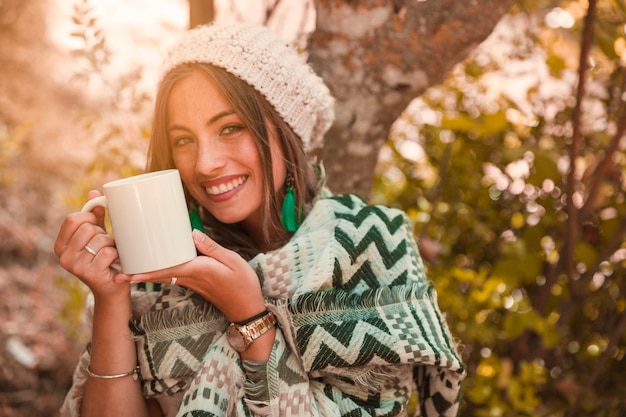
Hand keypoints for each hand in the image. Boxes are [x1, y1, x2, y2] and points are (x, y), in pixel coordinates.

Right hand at [54, 190, 129, 298]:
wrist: (112, 288)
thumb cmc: (104, 259)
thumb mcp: (97, 236)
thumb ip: (95, 216)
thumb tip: (94, 192)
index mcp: (60, 245)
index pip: (72, 219)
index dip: (89, 217)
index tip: (98, 224)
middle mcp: (63, 256)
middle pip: (87, 228)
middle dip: (102, 233)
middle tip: (105, 245)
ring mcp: (75, 267)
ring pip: (99, 239)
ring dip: (111, 244)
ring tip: (110, 255)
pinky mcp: (90, 274)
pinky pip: (108, 252)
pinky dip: (116, 255)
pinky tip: (114, 263)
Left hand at [126, 230, 265, 321]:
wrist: (247, 308)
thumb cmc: (243, 284)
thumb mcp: (232, 261)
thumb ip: (212, 247)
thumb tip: (191, 233)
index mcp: (198, 271)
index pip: (166, 270)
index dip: (145, 271)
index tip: (126, 272)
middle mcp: (190, 278)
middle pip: (158, 275)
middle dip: (138, 273)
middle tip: (116, 271)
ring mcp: (191, 282)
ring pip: (162, 276)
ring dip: (144, 273)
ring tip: (126, 267)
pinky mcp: (194, 283)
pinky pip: (171, 276)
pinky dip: (158, 272)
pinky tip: (152, 265)